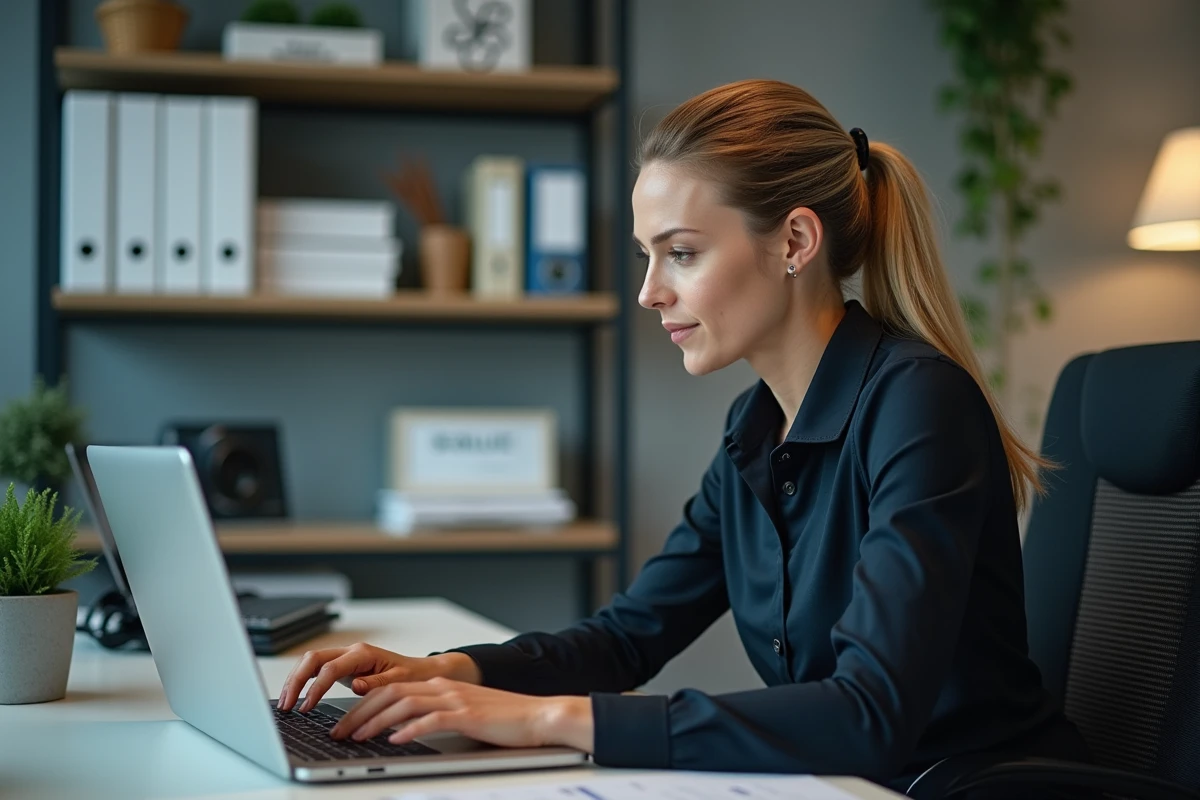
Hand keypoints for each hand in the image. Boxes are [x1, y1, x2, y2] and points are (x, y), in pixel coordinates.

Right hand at [277, 643, 481, 712]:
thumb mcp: (399, 681)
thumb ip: (376, 684)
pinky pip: (317, 669)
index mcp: (363, 654)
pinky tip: (297, 697)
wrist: (422, 671)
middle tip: (286, 706)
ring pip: (310, 662)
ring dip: (295, 680)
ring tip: (286, 703)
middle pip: (312, 659)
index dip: (315, 688)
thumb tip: (356, 685)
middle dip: (295, 681)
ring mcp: (346, 657)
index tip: (306, 707)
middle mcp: (351, 652)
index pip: (330, 668)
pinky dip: (303, 681)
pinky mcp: (344, 666)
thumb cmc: (413, 676)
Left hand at [328, 677, 593, 752]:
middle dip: (359, 713)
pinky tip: (396, 739)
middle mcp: (443, 688)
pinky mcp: (466, 715)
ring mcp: (454, 700)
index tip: (346, 723)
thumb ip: (435, 715)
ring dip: (375, 721)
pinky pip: (431, 719)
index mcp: (440, 686)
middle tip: (340, 732)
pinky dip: (409, 729)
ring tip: (358, 737)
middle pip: (390, 693)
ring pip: (403, 703)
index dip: (364, 705)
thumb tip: (403, 730)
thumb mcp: (463, 713)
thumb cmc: (502, 720)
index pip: (391, 689)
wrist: (537, 716)